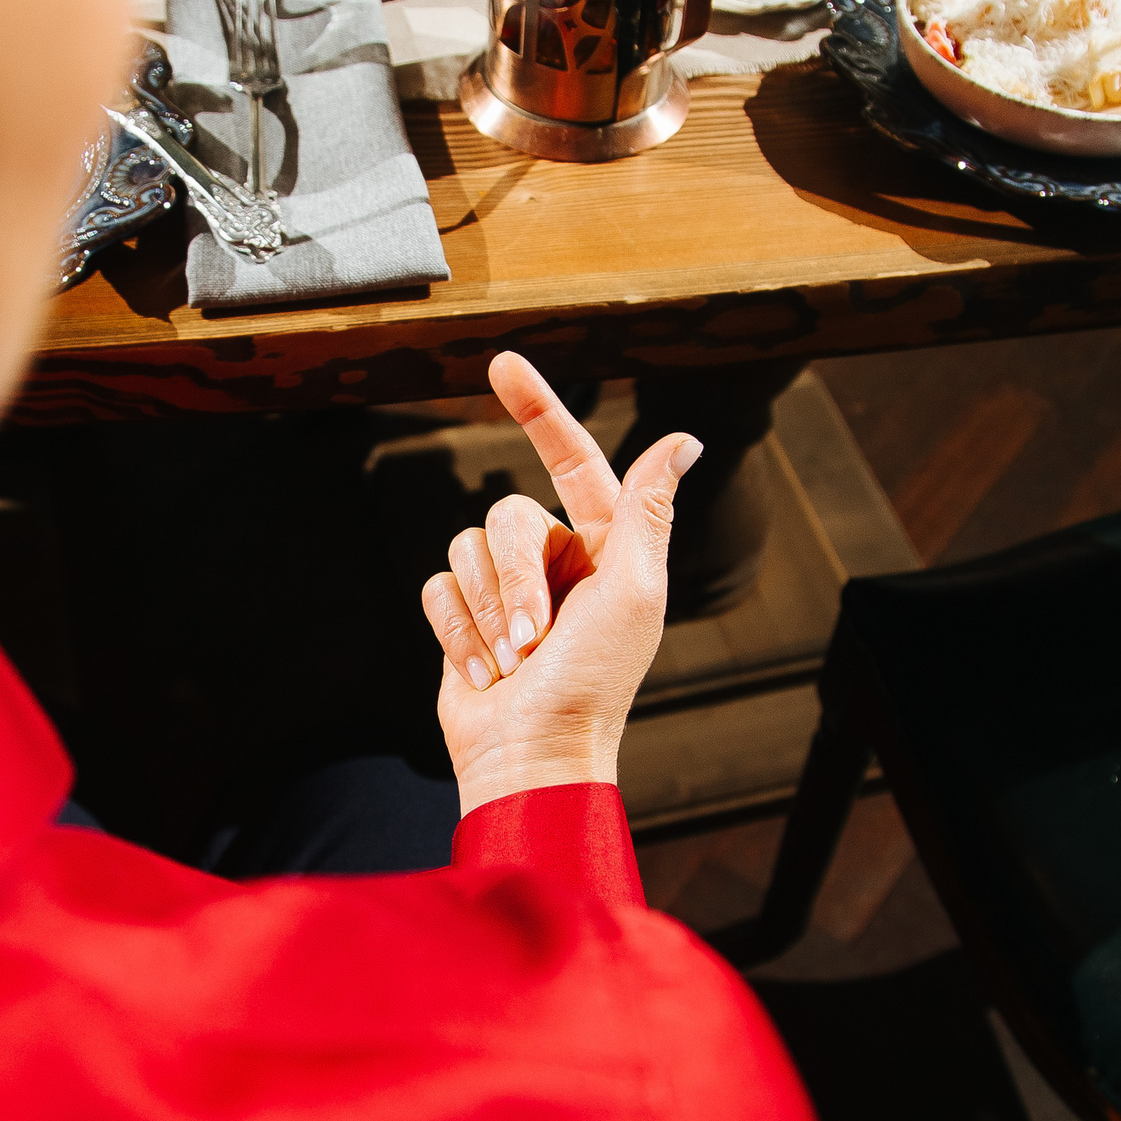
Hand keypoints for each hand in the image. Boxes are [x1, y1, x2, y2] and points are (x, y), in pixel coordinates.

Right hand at [420, 353, 700, 814]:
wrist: (533, 755)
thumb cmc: (594, 682)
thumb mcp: (633, 589)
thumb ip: (646, 509)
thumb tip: (684, 439)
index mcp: (605, 547)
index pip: (571, 460)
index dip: (539, 410)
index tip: (502, 365)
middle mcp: (556, 560)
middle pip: (506, 514)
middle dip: (515, 576)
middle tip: (535, 635)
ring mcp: (507, 589)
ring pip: (466, 548)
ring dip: (488, 611)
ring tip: (515, 662)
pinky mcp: (462, 617)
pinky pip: (437, 586)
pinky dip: (457, 630)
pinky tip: (483, 671)